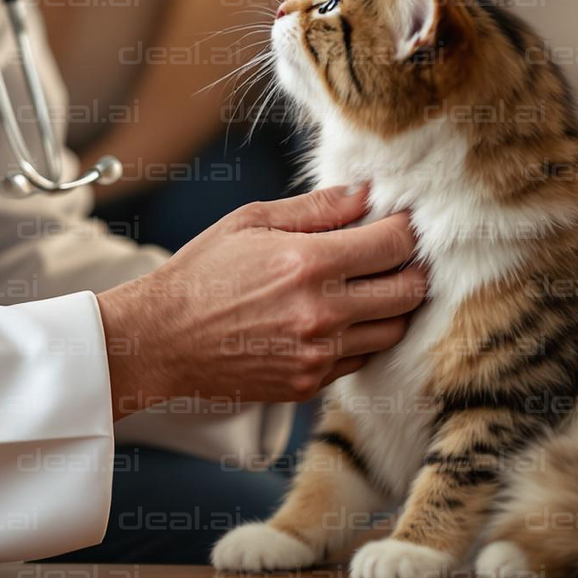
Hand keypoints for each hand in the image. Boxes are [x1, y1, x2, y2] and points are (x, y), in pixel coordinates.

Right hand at [94, 182, 427, 417]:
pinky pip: (362, 360)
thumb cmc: (202, 272)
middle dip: (415, 268)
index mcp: (308, 263)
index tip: (404, 221)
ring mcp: (318, 354)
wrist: (161, 339)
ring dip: (395, 307)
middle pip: (408, 292)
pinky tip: (343, 318)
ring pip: (394, 331)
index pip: (394, 245)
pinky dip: (364, 338)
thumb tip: (366, 194)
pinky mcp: (309, 383)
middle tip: (401, 255)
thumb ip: (316, 208)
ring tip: (375, 286)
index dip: (407, 229)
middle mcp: (321, 313)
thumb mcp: (252, 222)